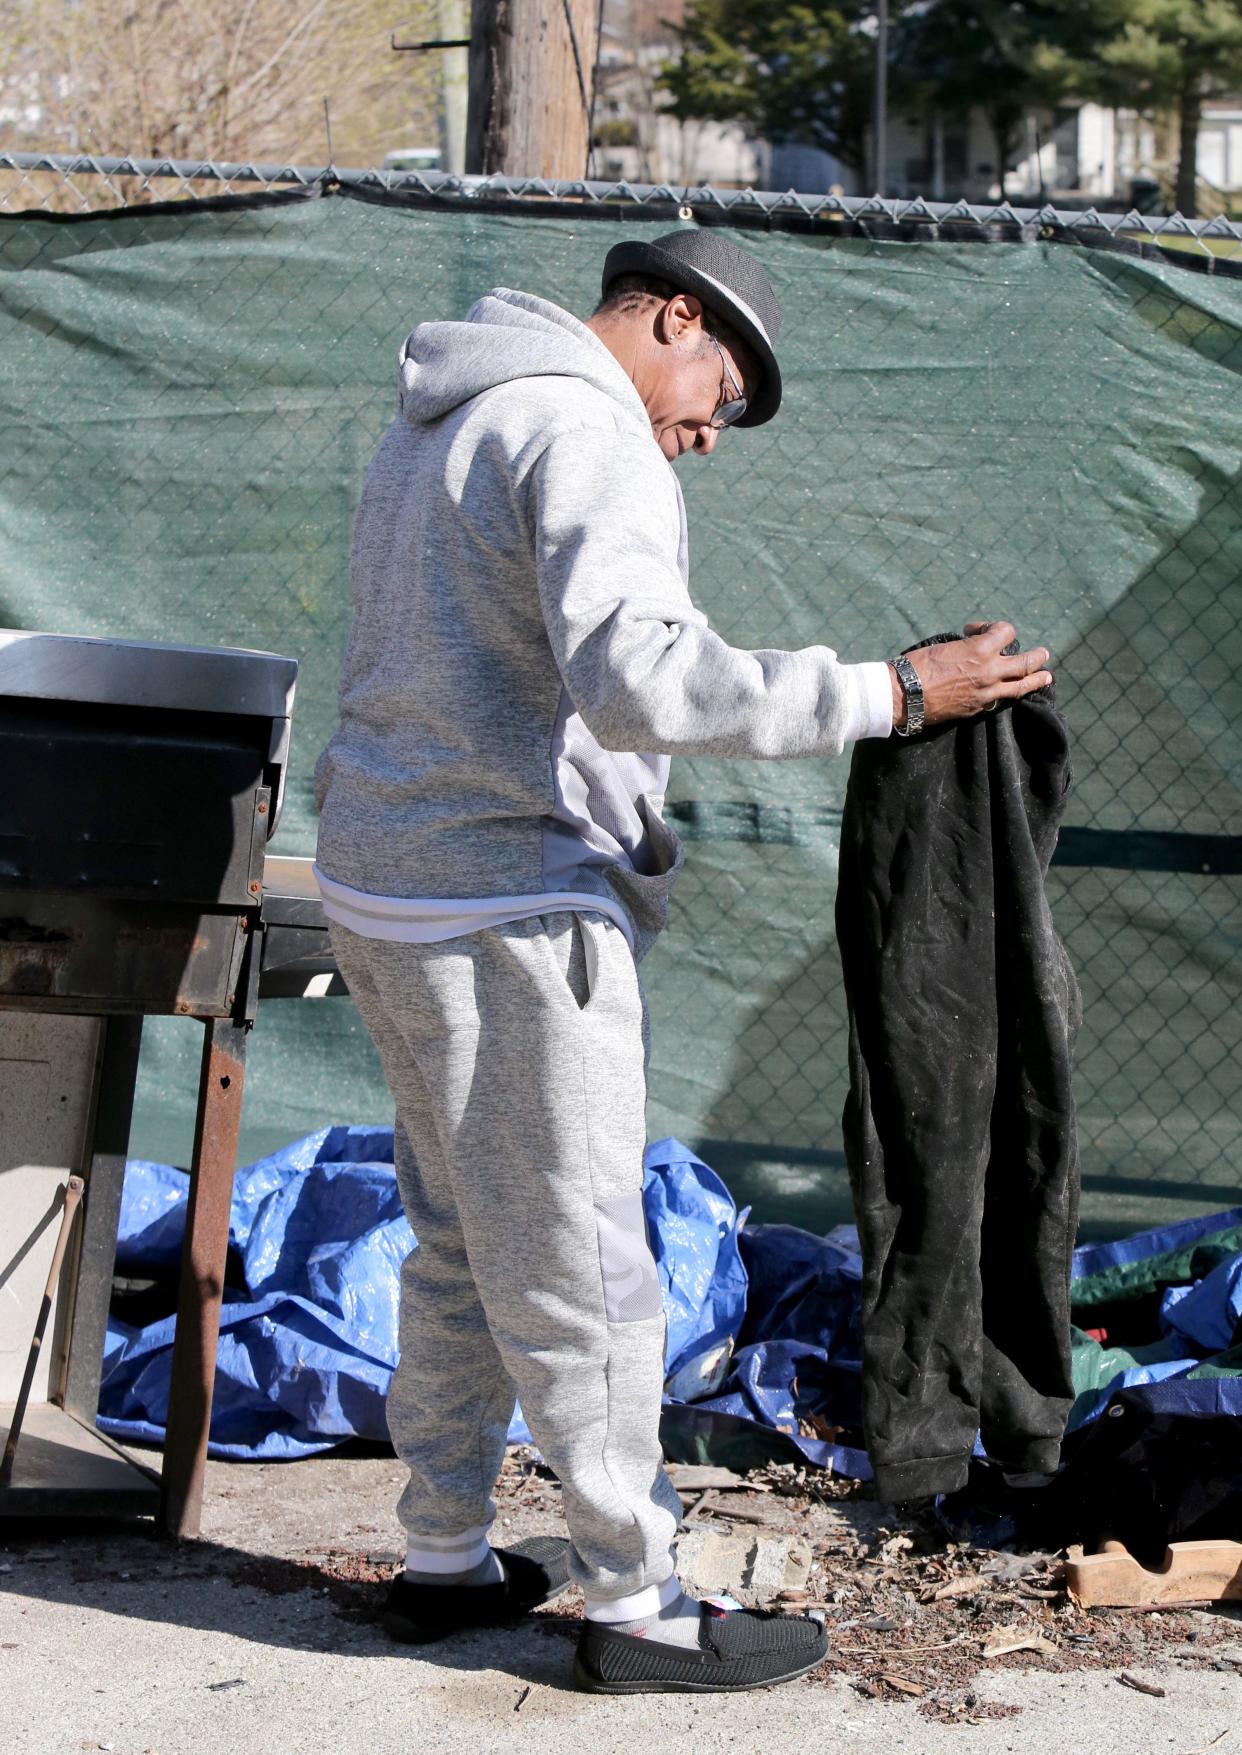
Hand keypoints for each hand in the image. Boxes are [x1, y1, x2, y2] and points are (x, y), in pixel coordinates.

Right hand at [888, 621, 1051, 730]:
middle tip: (1043, 654)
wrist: (904, 695)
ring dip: (1036, 680)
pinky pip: (1001, 700)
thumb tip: (976, 648)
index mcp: (981, 650)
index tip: (979, 630)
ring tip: (1046, 677)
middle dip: (1037, 656)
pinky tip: (1013, 693)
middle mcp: (990, 671)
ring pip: (1021, 687)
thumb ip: (968, 647)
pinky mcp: (978, 708)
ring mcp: (987, 693)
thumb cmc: (918, 665)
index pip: (1006, 632)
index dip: (995, 627)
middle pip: (1026, 662)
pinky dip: (1009, 693)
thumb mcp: (946, 646)